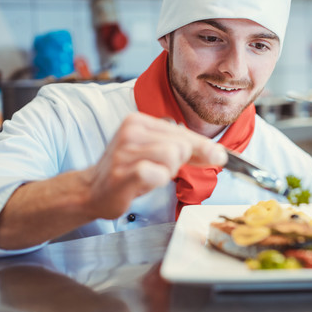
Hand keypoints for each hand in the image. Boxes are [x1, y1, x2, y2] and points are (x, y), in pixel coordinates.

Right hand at [82, 112, 226, 219]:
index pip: (183, 132)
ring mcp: (124, 151)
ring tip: (149, 175)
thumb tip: (217, 153)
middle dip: (180, 162)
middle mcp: (130, 130)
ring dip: (167, 172)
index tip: (220, 156)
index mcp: (138, 121)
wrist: (91, 190)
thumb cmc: (126, 171)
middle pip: (182, 143)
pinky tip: (143, 182)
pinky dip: (157, 181)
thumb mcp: (155, 152)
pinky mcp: (122, 172)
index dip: (204, 146)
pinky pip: (158, 174)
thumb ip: (184, 149)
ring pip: (173, 156)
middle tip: (159, 170)